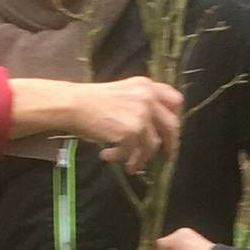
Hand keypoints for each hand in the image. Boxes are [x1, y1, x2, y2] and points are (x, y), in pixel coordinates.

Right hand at [10, 76, 182, 171]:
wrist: (74, 105)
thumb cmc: (91, 100)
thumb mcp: (123, 92)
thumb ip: (141, 102)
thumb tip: (155, 127)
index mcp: (147, 85)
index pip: (175, 100)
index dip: (175, 117)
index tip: (171, 131)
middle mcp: (148, 98)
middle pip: (171, 125)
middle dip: (169, 144)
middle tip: (167, 156)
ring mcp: (141, 114)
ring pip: (153, 144)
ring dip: (142, 157)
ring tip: (130, 164)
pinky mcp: (132, 131)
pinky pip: (134, 153)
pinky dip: (123, 158)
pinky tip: (108, 156)